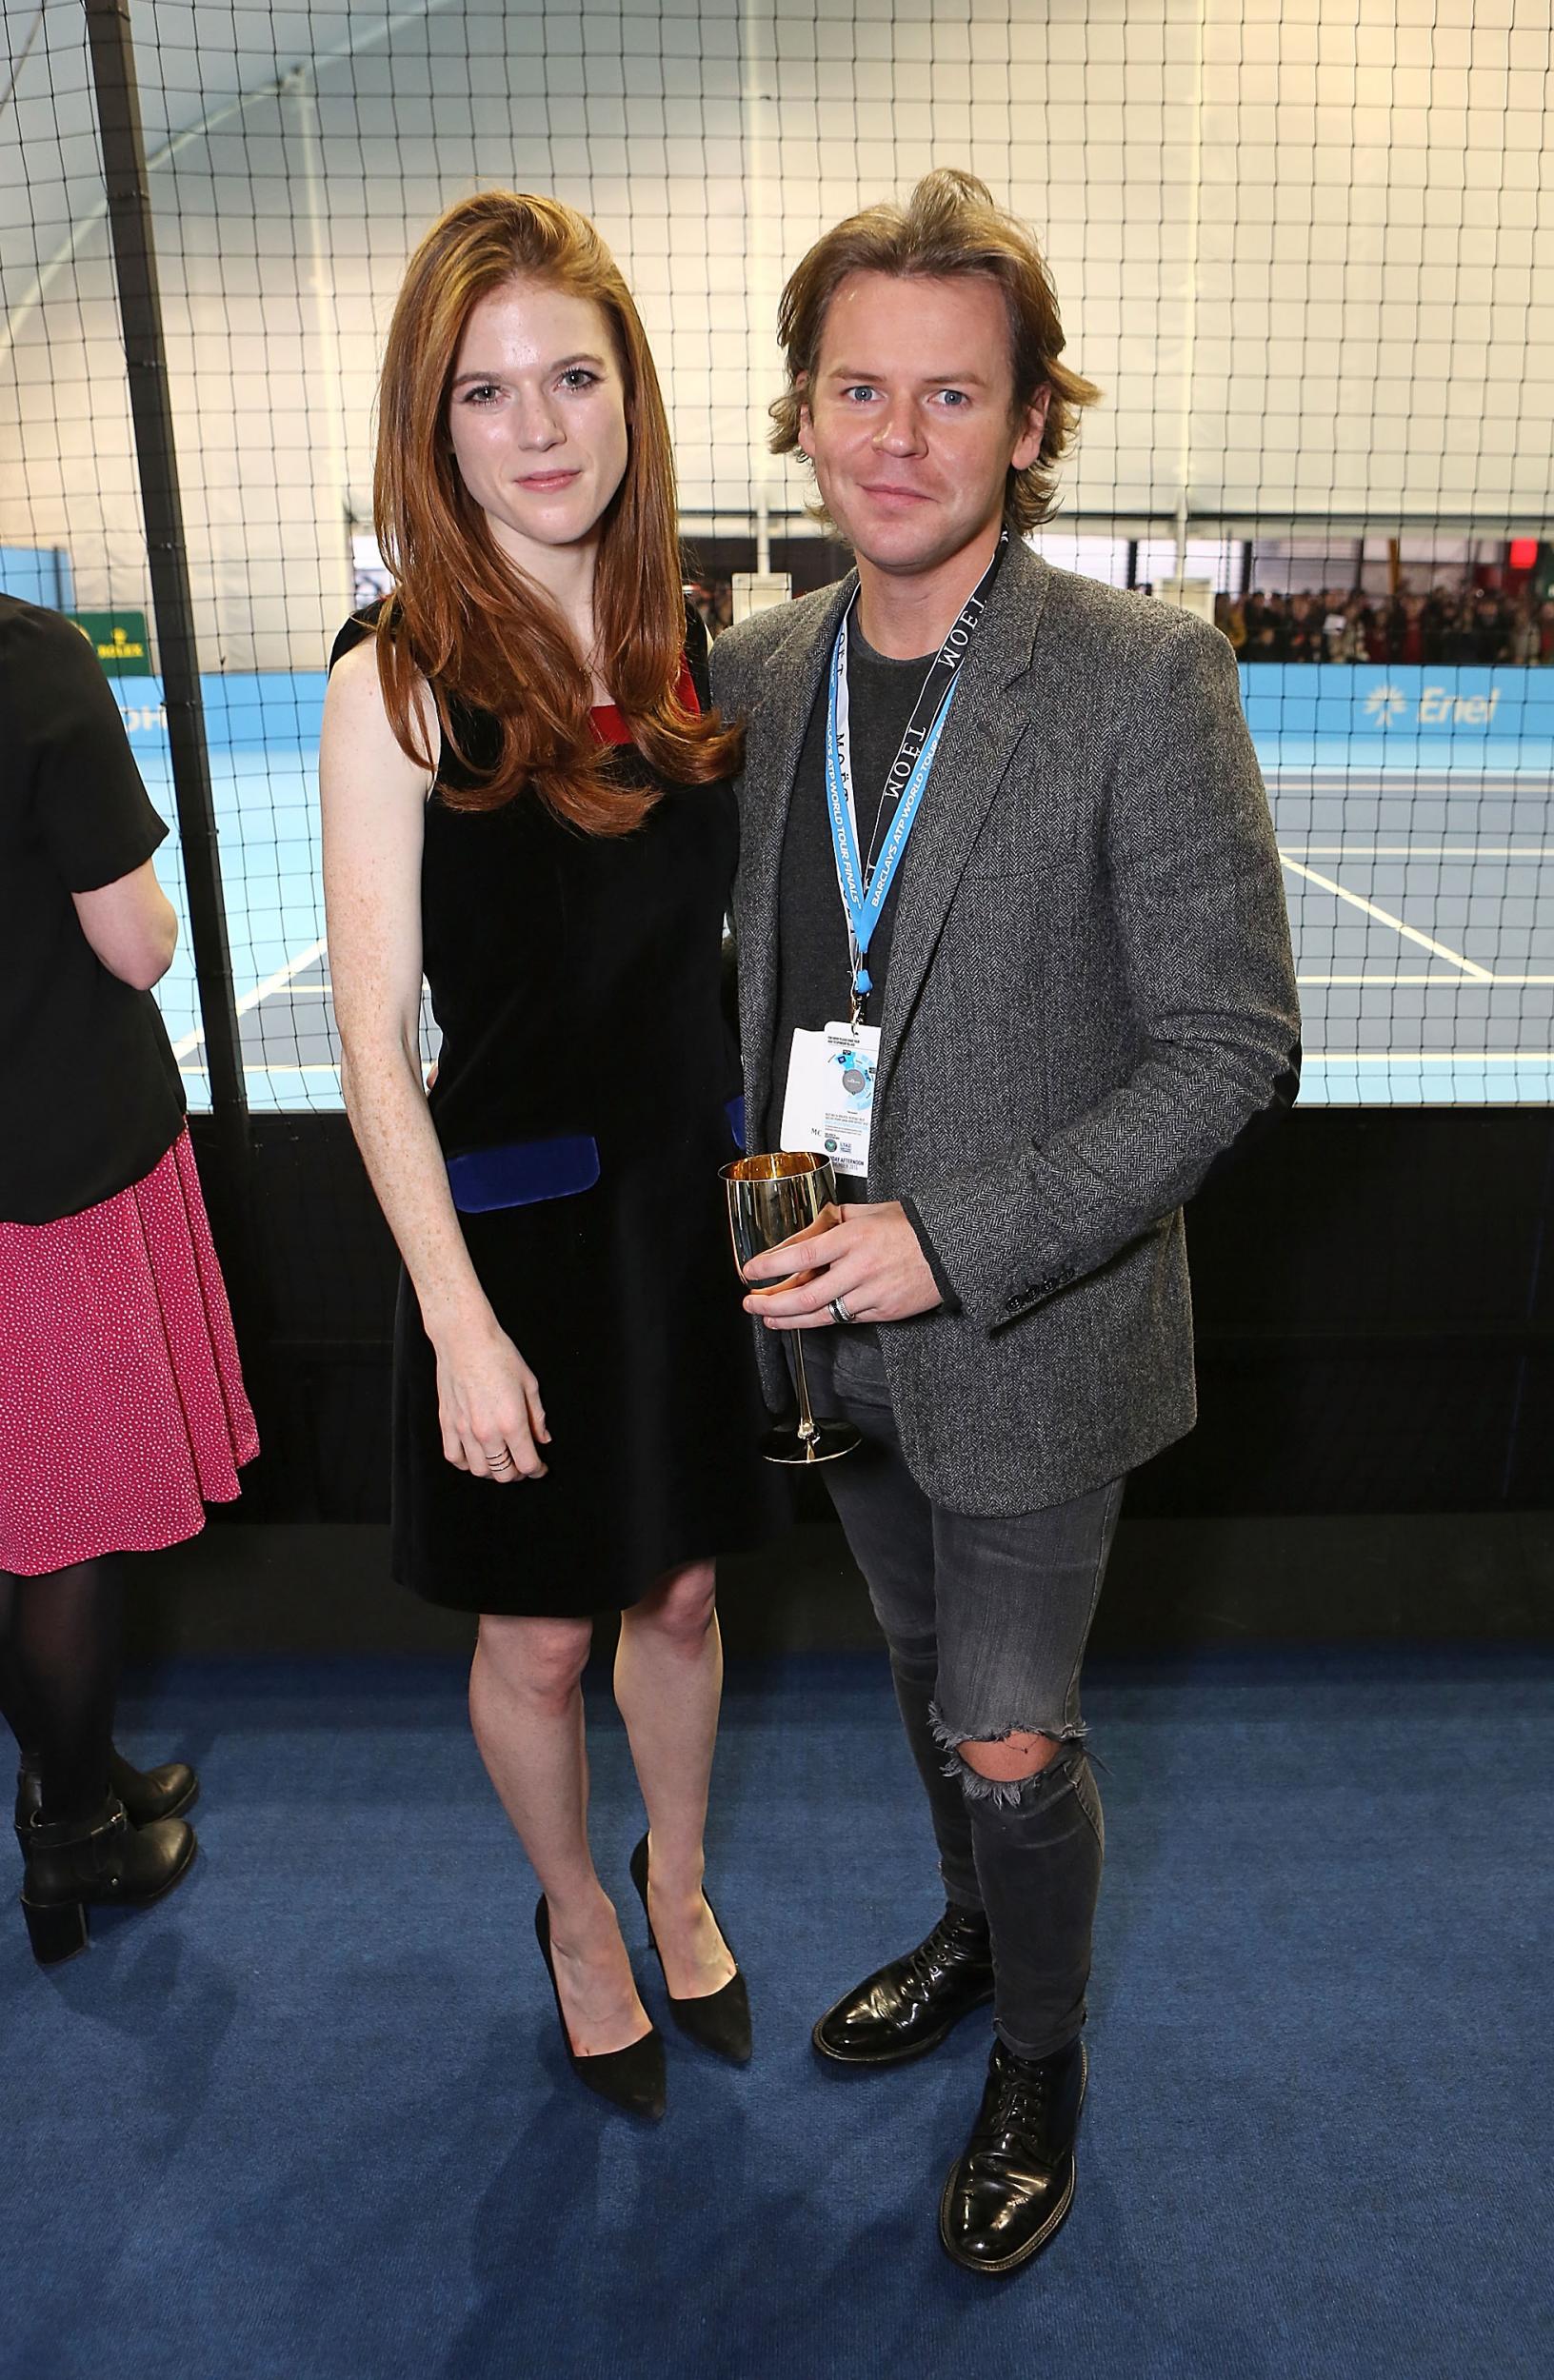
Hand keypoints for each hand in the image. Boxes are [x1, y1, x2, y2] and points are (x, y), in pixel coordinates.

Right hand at [432, 1316, 550, 1478]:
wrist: (464, 1339)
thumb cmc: (498, 1355)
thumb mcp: (529, 1384)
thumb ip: (537, 1417)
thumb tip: (543, 1438)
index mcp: (511, 1422)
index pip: (527, 1464)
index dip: (538, 1470)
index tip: (540, 1467)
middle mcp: (486, 1432)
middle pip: (504, 1474)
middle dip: (517, 1473)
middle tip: (522, 1463)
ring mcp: (464, 1430)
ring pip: (479, 1471)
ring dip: (493, 1470)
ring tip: (500, 1459)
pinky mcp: (447, 1423)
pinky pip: (454, 1458)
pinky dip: (466, 1463)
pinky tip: (476, 1455)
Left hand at [741, 1200, 939, 1329]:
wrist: (950, 1249)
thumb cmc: (911, 1228)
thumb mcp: (868, 1212)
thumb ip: (833, 1222)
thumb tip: (803, 1232)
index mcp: (853, 1238)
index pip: (801, 1256)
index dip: (771, 1266)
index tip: (751, 1270)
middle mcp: (859, 1268)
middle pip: (804, 1296)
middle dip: (770, 1303)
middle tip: (750, 1303)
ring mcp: (871, 1294)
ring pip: (821, 1315)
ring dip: (789, 1319)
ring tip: (769, 1317)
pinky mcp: (883, 1312)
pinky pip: (845, 1319)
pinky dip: (821, 1320)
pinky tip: (805, 1318)